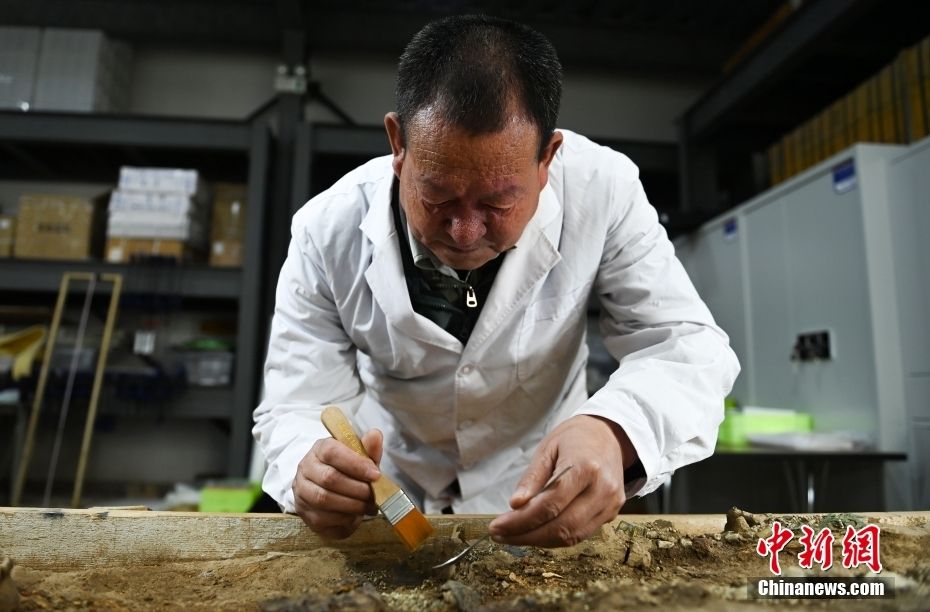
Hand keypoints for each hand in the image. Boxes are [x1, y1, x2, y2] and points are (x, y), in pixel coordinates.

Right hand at [292, 428, 382, 538]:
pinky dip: (344, 519)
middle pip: (329, 478)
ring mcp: (302, 491)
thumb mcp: (360, 458)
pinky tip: (356, 515)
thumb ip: (368, 449)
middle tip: (374, 495)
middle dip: (357, 488)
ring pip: (325, 499)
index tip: (376, 475)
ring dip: (352, 505)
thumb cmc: (347, 471)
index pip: (332, 452)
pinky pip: (323, 518)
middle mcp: (306, 468)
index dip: (355, 464)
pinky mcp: (304, 513)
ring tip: (368, 506)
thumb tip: (375, 435)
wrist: (329, 490)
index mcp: (319, 449)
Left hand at [488, 415, 633, 546]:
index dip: (521, 520)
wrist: (609, 435)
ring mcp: (610, 504)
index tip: (497, 526)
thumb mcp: (547, 449)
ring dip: (539, 541)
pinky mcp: (611, 514)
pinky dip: (555, 537)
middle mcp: (602, 490)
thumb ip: (532, 478)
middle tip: (500, 534)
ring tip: (513, 535)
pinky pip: (580, 534)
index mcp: (586, 467)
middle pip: (561, 526)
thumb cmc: (575, 438)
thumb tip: (515, 505)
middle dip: (526, 535)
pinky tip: (535, 532)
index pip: (550, 504)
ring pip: (571, 536)